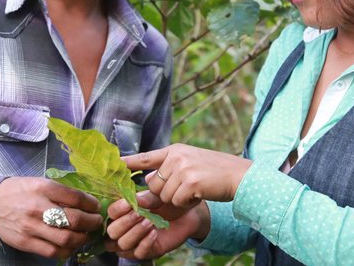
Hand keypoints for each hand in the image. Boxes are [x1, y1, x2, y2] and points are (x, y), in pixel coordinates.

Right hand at [0, 177, 102, 257]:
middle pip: (75, 220)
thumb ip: (60, 191)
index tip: (96, 207)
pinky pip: (53, 252)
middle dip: (92, 223)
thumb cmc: (18, 192)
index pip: (76, 197)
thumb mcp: (39, 182)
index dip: (91, 204)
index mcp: (43, 188)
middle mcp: (38, 207)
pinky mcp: (26, 242)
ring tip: (85, 235)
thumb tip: (85, 201)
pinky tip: (70, 245)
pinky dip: (67, 251)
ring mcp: (32, 227)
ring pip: (66, 238)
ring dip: (82, 239)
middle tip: (96, 222)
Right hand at [105, 192, 209, 259]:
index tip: (128, 203)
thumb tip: (134, 200)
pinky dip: (145, 243)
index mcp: (123, 213)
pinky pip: (138, 253)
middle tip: (139, 214)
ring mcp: (134, 242)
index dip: (117, 210)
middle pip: (112, 232)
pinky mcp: (147, 252)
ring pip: (123, 244)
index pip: (110, 213)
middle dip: (125, 223)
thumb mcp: (156, 196)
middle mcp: (125, 229)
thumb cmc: (166, 203)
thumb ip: (145, 198)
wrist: (185, 214)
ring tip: (149, 222)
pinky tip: (154, 233)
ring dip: (135, 233)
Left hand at [123, 144, 252, 208]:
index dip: (127, 162)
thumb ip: (170, 170)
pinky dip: (187, 203)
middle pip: (154, 185)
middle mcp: (176, 156)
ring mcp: (183, 168)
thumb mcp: (191, 163)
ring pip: (165, 196)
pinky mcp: (190, 182)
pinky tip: (200, 194)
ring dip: (178, 199)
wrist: (239, 176)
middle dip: (167, 193)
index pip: (145, 157)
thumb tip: (148, 182)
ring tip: (196, 190)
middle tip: (187, 188)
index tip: (113, 164)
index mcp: (174, 150)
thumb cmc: (215, 173)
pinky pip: (177, 201)